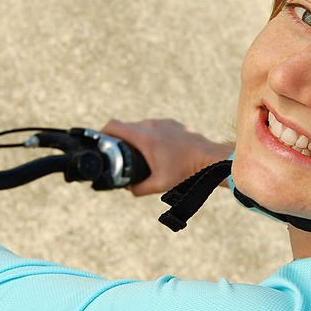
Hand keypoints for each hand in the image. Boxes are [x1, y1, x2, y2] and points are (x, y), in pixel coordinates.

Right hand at [101, 119, 231, 196]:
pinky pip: (155, 127)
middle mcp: (151, 125)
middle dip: (121, 141)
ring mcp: (163, 122)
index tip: (101, 142)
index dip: (102, 133)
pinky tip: (159, 151)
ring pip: (141, 127)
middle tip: (122, 156)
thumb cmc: (186, 171)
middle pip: (126, 128)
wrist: (209, 159)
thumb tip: (128, 188)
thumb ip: (139, 188)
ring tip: (144, 156)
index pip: (113, 125)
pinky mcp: (172, 123)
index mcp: (144, 137)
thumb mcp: (159, 184)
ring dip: (138, 139)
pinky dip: (152, 137)